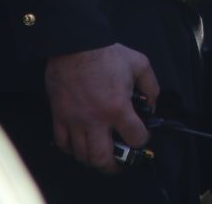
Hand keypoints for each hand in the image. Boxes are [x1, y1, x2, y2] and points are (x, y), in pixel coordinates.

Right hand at [45, 44, 158, 171]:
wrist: (75, 44)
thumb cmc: (107, 54)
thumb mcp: (139, 64)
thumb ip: (151, 86)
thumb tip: (152, 105)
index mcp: (118, 108)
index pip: (135, 138)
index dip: (143, 139)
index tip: (142, 136)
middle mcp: (96, 120)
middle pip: (103, 159)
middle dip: (114, 166)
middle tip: (119, 162)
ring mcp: (75, 121)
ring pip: (82, 155)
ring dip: (93, 159)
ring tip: (100, 155)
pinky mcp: (59, 117)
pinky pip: (62, 143)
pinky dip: (71, 149)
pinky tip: (79, 145)